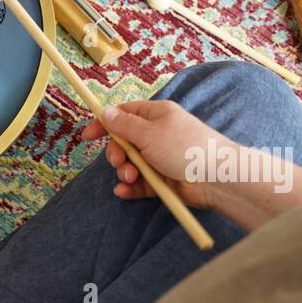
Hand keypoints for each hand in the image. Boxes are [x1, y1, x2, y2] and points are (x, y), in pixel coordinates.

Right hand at [80, 100, 231, 209]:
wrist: (214, 178)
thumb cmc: (184, 147)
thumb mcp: (149, 132)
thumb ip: (124, 124)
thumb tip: (106, 111)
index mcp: (156, 116)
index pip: (124, 114)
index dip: (104, 123)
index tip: (87, 136)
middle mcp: (157, 135)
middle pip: (123, 141)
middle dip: (116, 153)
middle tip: (118, 161)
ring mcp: (159, 158)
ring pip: (130, 164)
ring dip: (124, 171)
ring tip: (130, 177)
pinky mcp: (161, 180)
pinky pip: (139, 182)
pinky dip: (130, 187)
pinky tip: (124, 191)